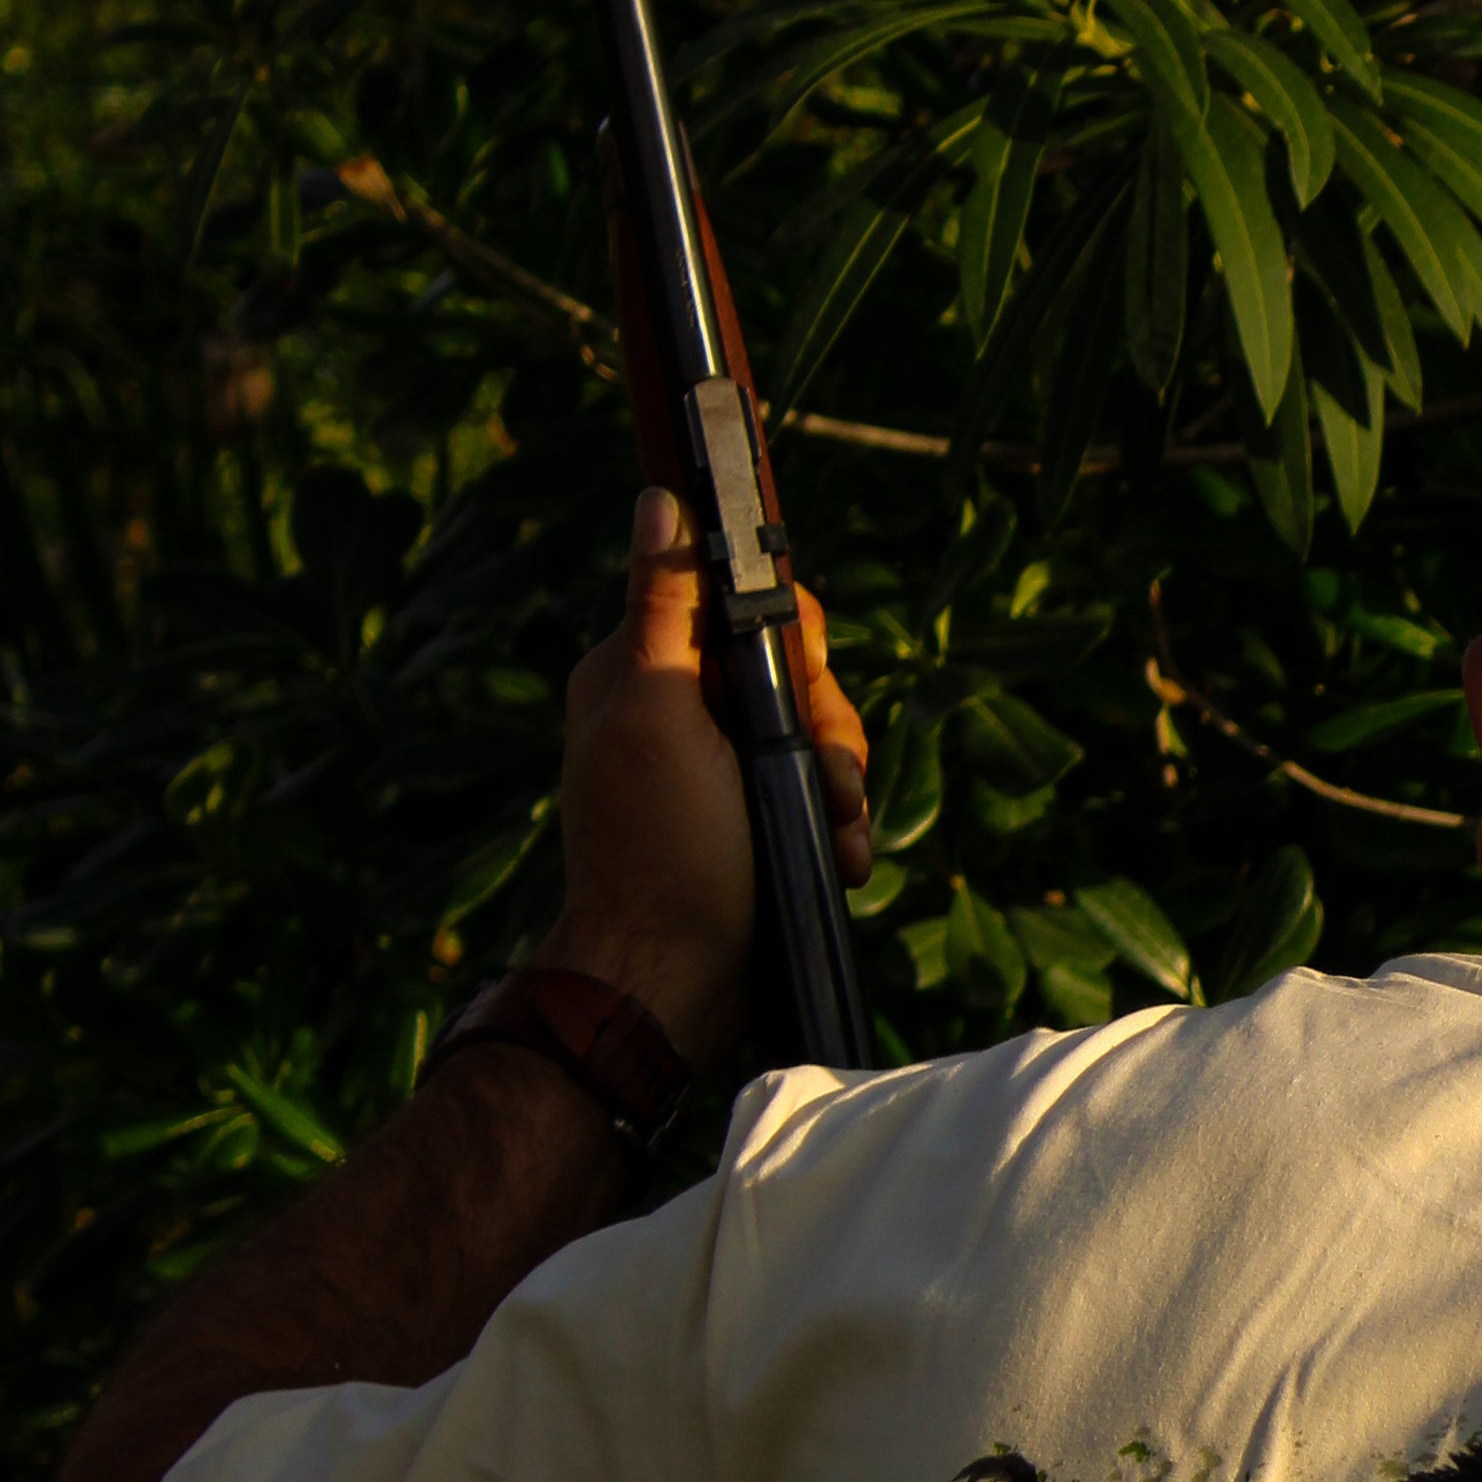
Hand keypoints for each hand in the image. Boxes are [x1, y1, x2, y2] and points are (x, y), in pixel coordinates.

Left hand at [543, 485, 871, 1063]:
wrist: (671, 983)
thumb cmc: (662, 850)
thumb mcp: (658, 712)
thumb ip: (661, 605)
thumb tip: (659, 498)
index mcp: (643, 667)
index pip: (740, 599)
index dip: (787, 634)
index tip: (798, 676)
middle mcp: (680, 707)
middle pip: (791, 668)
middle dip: (825, 723)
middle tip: (823, 777)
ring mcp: (718, 766)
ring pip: (815, 731)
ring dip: (839, 781)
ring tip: (834, 830)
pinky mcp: (751, 816)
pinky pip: (816, 789)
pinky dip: (834, 822)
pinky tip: (836, 855)